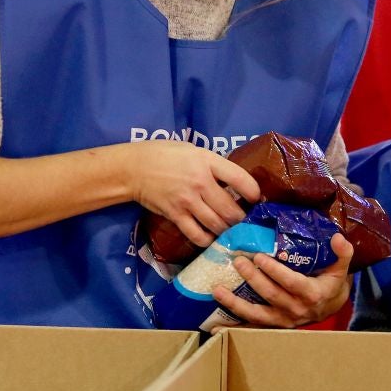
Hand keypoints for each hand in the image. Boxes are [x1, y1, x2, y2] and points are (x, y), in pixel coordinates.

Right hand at [127, 140, 260, 247]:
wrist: (134, 168)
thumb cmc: (165, 155)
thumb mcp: (193, 151)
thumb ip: (213, 165)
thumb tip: (233, 181)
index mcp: (207, 161)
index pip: (240, 179)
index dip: (254, 192)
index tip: (256, 199)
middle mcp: (200, 182)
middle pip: (231, 210)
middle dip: (242, 219)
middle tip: (244, 221)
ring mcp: (187, 201)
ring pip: (217, 225)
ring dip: (227, 231)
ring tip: (231, 230)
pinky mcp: (175, 215)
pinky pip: (197, 235)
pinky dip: (208, 240)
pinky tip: (212, 237)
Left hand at [211, 233, 353, 327]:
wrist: (330, 305)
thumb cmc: (331, 281)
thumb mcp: (341, 267)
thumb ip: (342, 252)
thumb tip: (338, 237)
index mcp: (312, 294)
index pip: (291, 282)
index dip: (275, 271)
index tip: (261, 257)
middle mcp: (297, 310)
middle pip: (271, 295)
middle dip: (252, 278)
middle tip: (238, 261)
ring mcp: (283, 320)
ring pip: (257, 314)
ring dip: (235, 303)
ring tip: (217, 290)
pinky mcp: (274, 326)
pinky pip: (252, 328)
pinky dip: (234, 328)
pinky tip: (215, 328)